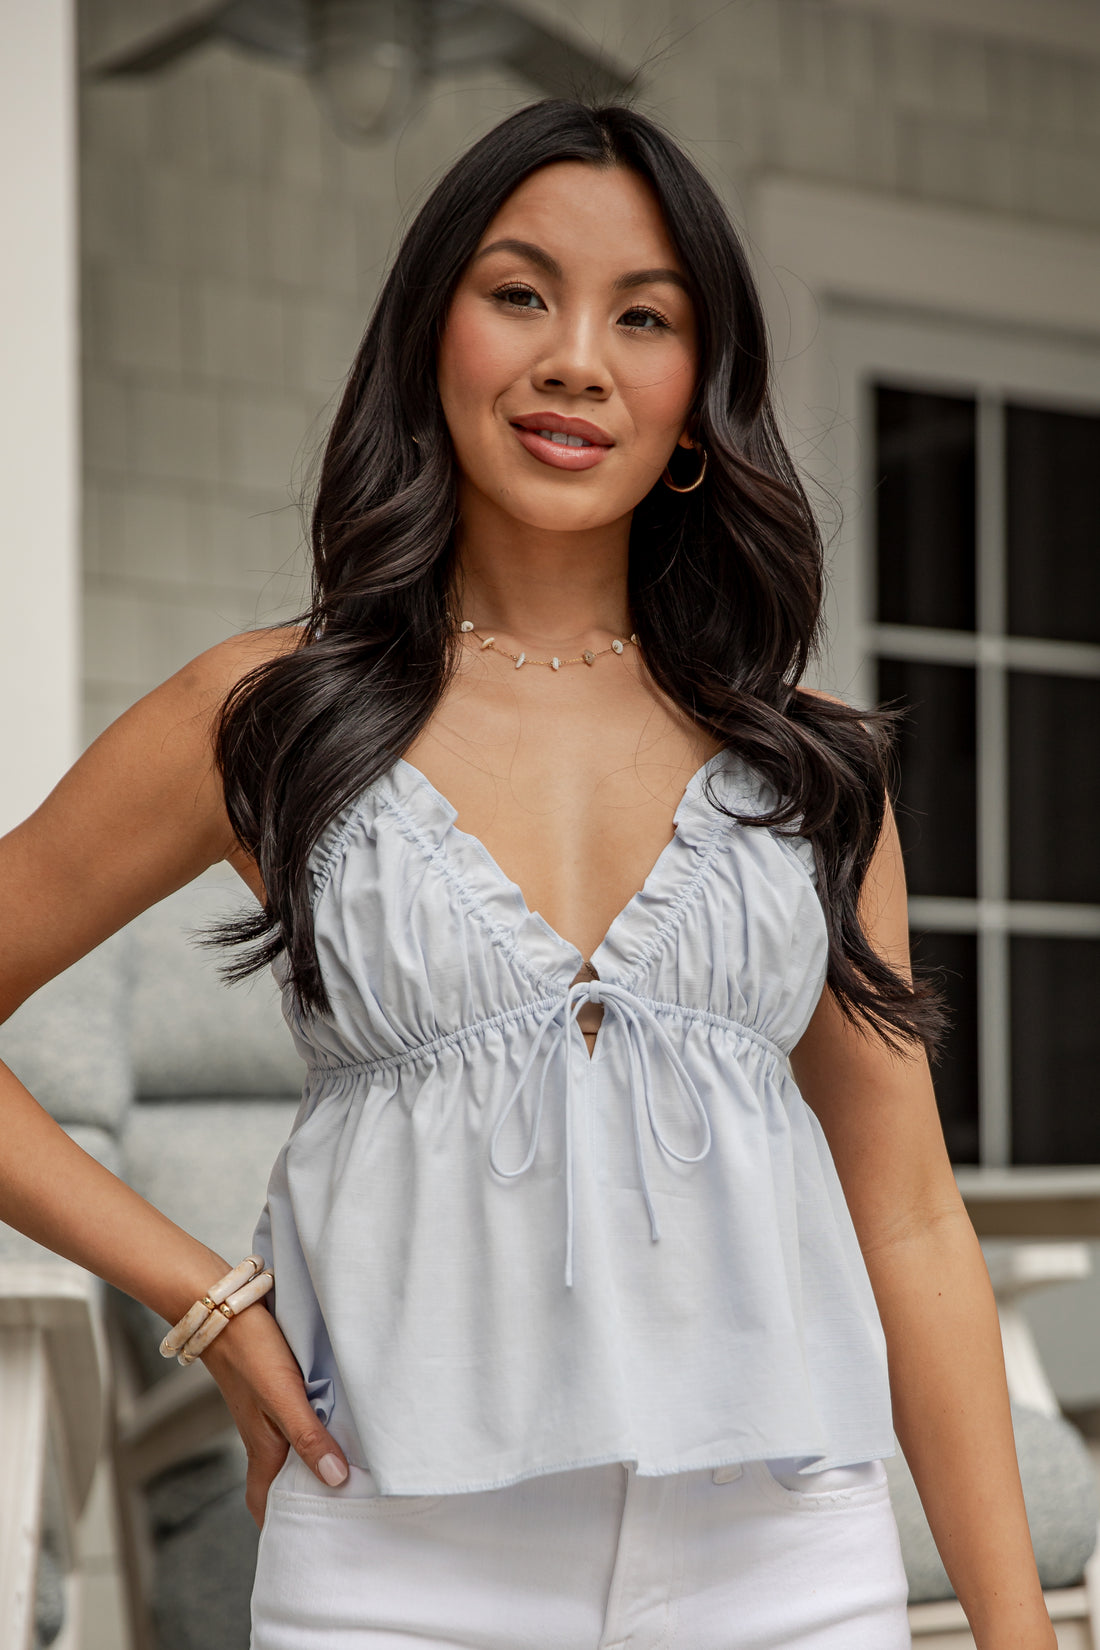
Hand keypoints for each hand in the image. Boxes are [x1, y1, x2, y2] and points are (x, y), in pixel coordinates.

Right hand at [199, 1302, 348, 1526]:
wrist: (223, 1306)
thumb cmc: (250, 1350)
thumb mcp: (284, 1396)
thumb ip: (308, 1437)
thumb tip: (336, 1480)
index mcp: (263, 1449)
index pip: (266, 1504)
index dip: (281, 1527)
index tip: (308, 1543)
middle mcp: (263, 1436)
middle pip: (279, 1482)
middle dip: (302, 1500)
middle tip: (339, 1513)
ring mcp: (266, 1413)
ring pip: (288, 1451)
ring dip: (310, 1464)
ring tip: (348, 1473)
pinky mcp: (273, 1388)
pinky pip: (293, 1423)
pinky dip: (312, 1432)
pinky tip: (334, 1421)